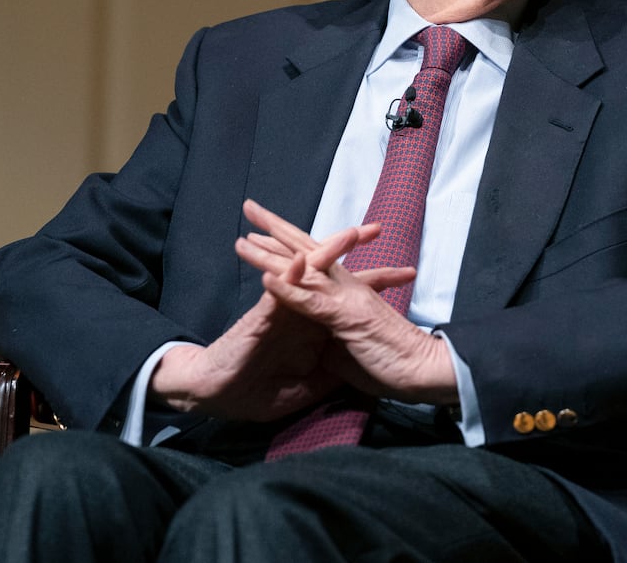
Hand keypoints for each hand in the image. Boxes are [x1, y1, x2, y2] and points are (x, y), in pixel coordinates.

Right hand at [148, 210, 397, 420]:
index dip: (378, 281)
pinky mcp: (262, 319)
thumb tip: (356, 370)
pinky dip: (292, 277)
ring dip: (326, 252)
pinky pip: (279, 294)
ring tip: (349, 234)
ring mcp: (282, 310)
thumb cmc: (255, 389)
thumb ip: (330, 373)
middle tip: (378, 229)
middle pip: (331, 271)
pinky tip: (303, 262)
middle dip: (353, 248)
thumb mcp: (306, 387)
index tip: (409, 271)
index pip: (350, 295)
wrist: (217, 397)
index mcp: (315, 322)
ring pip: (306, 273)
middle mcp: (301, 309)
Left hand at [238, 199, 458, 405]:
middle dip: (275, 228)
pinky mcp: (345, 317)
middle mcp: (346, 286)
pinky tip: (265, 278)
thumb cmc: (393, 362)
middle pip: (306, 249)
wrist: (424, 371)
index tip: (263, 231)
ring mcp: (346, 298)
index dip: (288, 244)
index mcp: (348, 292)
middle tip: (250, 207)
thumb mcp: (355, 346)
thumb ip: (336, 336)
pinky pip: (310, 302)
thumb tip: (323, 340)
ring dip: (270, 255)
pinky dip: (287, 290)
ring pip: (303, 269)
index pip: (314, 260)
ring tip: (242, 240)